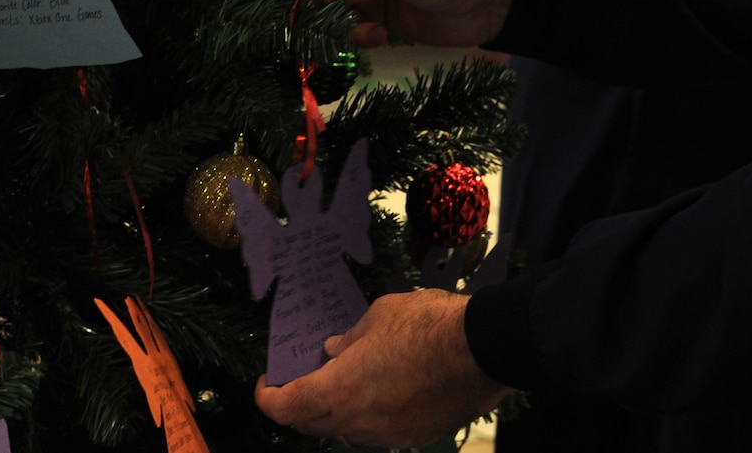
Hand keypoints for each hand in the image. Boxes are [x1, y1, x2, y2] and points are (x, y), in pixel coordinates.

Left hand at [253, 290, 510, 445]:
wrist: (483, 349)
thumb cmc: (427, 324)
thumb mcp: (379, 314)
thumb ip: (349, 338)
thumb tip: (333, 351)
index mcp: (339, 390)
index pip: (284, 408)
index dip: (267, 397)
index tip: (269, 381)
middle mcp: (357, 422)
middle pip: (311, 425)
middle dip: (300, 403)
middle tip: (306, 376)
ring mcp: (387, 434)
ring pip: (347, 430)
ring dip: (338, 409)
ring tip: (350, 377)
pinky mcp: (414, 437)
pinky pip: (380, 430)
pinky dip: (372, 412)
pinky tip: (387, 386)